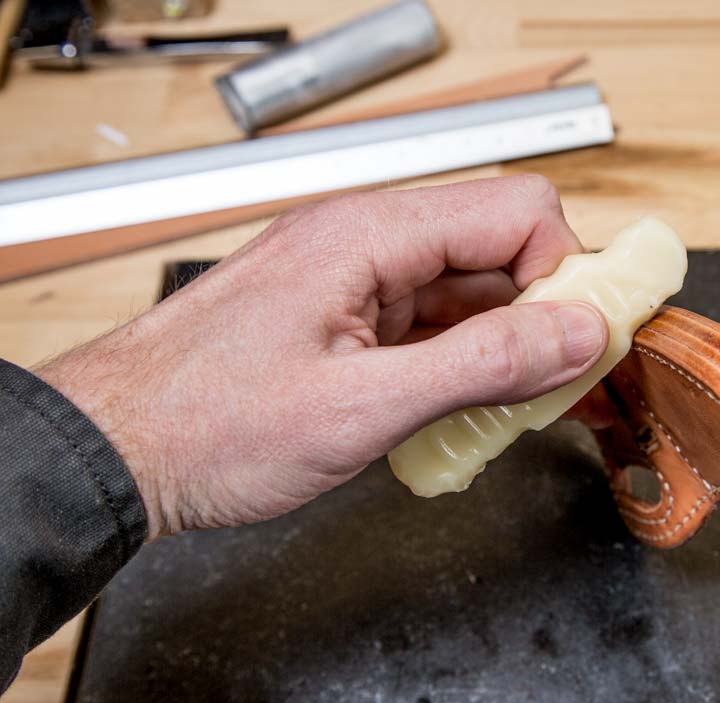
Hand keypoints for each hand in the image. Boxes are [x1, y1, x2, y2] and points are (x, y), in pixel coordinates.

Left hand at [34, 176, 610, 539]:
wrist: (115, 450)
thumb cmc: (205, 424)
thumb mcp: (362, 407)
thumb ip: (481, 365)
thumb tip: (575, 332)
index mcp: (369, 234)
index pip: (518, 212)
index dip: (563, 275)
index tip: (582, 341)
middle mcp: (366, 242)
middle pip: (499, 249)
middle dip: (540, 315)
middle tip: (551, 385)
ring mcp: (356, 279)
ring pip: (470, 291)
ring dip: (501, 348)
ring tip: (500, 412)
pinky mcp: (347, 317)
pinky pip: (433, 324)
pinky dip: (461, 364)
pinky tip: (458, 412)